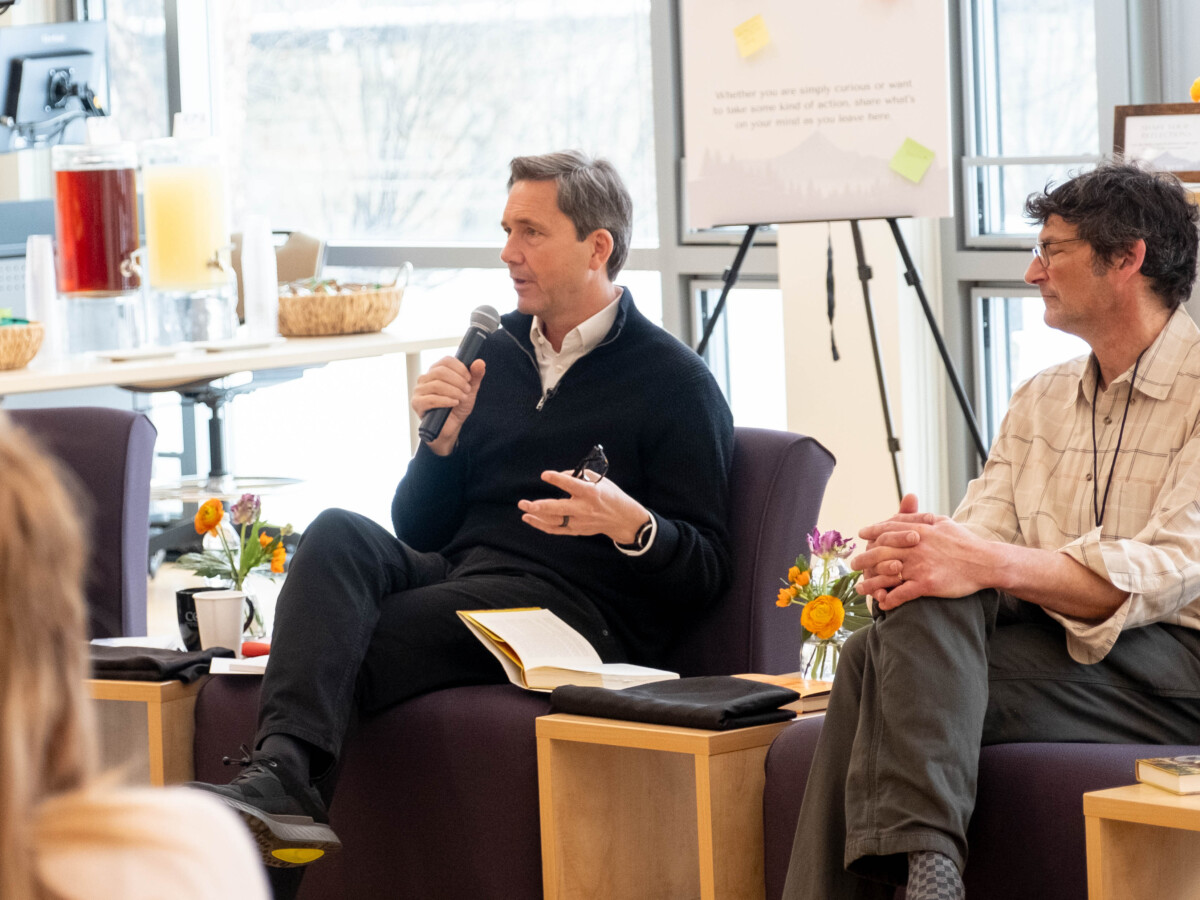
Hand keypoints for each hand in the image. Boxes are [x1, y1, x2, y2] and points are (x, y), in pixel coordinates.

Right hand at [411, 356, 485, 455]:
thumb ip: (475, 376)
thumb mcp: (469, 390)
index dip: (460, 368)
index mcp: (436, 371)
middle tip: (467, 391)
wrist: (450, 427)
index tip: (469, 379)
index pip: (446, 361)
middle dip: (458, 381)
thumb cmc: (457, 406)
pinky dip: (446, 400)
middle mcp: (425, 378)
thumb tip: (480, 362)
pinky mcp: (417, 403)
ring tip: (462, 398)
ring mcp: (419, 390)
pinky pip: (431, 399)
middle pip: (441, 371)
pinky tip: (454, 403)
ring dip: (454, 391)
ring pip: (436, 385)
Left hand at [518, 470, 648, 543]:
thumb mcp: (600, 481)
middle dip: (539, 506)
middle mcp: (583, 509)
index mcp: (590, 493)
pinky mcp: (576, 530)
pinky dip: (541, 525)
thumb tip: (560, 475)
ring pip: (553, 521)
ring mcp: (579, 522)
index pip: (571, 485)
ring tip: (523, 510)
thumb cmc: (610, 496)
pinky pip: (555, 530)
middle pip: (558, 509)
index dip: (557, 479)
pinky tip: (530, 519)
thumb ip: (579, 476)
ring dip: (536, 517)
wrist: (622, 519)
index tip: (544, 475)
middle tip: (524, 503)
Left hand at [854, 511, 997, 609]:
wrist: (986, 562)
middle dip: (864, 558)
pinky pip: (901, 593)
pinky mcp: (926, 584)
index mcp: (919, 530)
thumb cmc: (965, 542)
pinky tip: (882, 604)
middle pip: (881, 550)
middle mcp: (916, 546)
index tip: (862, 534)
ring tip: (860, 588)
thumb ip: (921, 515)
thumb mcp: (943, 521)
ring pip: (886, 573)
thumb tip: (908, 503)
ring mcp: (920, 566)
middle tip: (853, 564)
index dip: (872, 532)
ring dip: (871, 582)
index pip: (888, 529)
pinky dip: (889, 599)